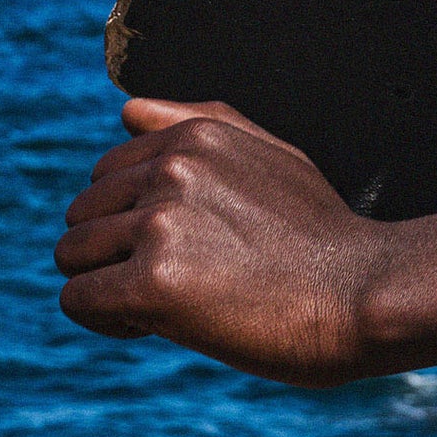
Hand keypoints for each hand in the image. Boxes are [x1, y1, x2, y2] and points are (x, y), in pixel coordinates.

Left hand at [54, 99, 392, 385]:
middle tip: (182, 281)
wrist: (363, 296)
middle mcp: (172, 169)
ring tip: (172, 302)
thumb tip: (128, 109)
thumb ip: (201, 125)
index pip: (107, 175)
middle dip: (115, 252)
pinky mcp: (153, 282)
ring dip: (109, 286)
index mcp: (195, 135)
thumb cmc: (322, 237)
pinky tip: (156, 326)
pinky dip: (106, 320)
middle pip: (81, 214)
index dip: (134, 221)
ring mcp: (160, 224)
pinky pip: (78, 299)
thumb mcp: (273, 156)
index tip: (184, 249)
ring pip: (73, 256)